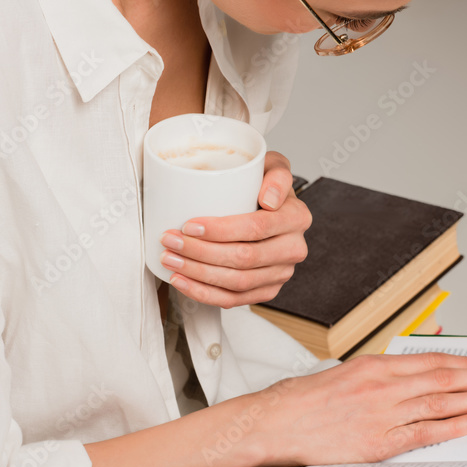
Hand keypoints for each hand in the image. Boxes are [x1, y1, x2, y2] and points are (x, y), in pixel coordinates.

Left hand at [159, 151, 310, 307]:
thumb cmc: (261, 185)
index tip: (189, 225)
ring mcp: (281, 274)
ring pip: (237, 282)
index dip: (221, 230)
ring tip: (170, 260)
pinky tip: (182, 281)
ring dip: (197, 274)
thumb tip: (268, 200)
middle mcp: (294, 249)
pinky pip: (235, 300)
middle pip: (244, 258)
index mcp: (297, 217)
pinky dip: (204, 294)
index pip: (257, 228)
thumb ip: (276, 173)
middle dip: (200, 253)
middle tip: (170, 241)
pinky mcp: (267, 291)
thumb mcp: (272, 166)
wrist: (268, 207)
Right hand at [239, 352, 466, 466]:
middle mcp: (383, 384)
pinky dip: (454, 426)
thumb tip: (422, 358)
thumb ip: (387, 368)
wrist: (275, 422)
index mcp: (377, 364)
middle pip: (446, 377)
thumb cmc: (306, 399)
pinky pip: (424, 432)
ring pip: (442, 402)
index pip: (435, 360)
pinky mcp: (376, 442)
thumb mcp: (349, 370)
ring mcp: (382, 413)